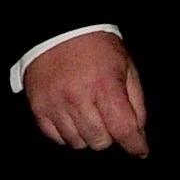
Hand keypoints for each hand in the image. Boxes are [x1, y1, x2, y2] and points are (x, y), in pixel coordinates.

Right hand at [25, 31, 148, 155]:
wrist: (59, 30)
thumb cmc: (97, 48)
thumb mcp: (126, 66)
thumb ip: (136, 102)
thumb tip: (138, 133)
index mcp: (105, 85)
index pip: (123, 129)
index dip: (135, 145)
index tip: (140, 150)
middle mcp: (78, 97)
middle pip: (100, 142)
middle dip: (109, 135)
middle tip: (108, 118)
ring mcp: (56, 104)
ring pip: (78, 143)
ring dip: (87, 135)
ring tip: (88, 114)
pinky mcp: (39, 107)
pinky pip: (56, 137)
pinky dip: (67, 132)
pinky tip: (71, 115)